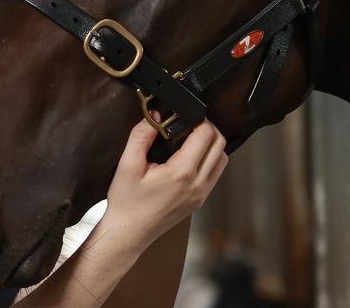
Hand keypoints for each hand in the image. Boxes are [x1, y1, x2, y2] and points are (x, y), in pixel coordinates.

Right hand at [101, 119, 227, 251]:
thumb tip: (155, 115)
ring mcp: (201, 194)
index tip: (183, 116)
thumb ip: (141, 135)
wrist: (129, 233)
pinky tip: (189, 157)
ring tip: (189, 139)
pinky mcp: (200, 200)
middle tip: (188, 123)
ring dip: (211, 144)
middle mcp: (197, 184)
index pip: (205, 135)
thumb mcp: (127, 164)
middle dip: (207, 128)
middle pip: (219, 144)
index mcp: (181, 173)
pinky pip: (215, 173)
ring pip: (222, 159)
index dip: (198, 119)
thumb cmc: (126, 202)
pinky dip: (209, 159)